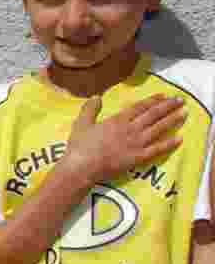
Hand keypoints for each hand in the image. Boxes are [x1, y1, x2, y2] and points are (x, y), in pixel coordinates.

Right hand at [62, 94, 184, 185]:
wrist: (82, 167)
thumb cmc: (80, 146)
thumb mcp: (81, 123)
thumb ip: (90, 109)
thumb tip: (97, 97)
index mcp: (118, 120)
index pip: (140, 107)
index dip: (153, 100)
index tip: (164, 96)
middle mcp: (131, 129)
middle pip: (153, 115)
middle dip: (168, 106)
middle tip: (180, 100)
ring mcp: (136, 144)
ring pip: (159, 129)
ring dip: (172, 120)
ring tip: (184, 114)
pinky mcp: (138, 158)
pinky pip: (157, 149)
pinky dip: (169, 144)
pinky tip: (179, 139)